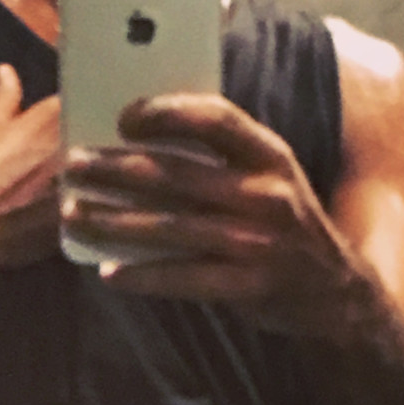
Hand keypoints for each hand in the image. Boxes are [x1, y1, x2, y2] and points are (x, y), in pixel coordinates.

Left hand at [61, 92, 360, 336]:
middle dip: (116, 169)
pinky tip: (108, 271)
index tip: (123, 117)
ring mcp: (258, 243)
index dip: (167, 113)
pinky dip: (144, 275)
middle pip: (178, 174)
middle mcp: (267, 195)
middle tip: (72, 166)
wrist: (332, 291)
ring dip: (115, 221)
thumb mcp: (269, 179)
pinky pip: (185, 278)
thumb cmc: (283, 225)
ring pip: (172, 226)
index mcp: (271, 155)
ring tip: (74, 215)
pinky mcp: (249, 286)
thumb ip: (222, 158)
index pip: (216, 119)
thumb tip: (141, 141)